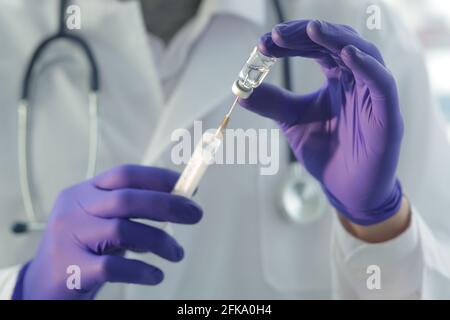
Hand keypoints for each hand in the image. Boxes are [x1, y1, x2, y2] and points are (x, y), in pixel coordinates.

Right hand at [15, 165, 202, 299]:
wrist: (42, 286)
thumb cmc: (85, 250)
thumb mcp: (105, 223)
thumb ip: (133, 211)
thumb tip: (181, 199)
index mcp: (83, 192)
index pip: (124, 174)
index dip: (159, 177)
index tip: (188, 186)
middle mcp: (73, 209)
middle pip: (127, 199)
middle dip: (168, 204)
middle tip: (196, 215)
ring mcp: (68, 238)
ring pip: (123, 230)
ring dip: (160, 242)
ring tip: (177, 254)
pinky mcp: (70, 268)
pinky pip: (115, 266)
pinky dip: (142, 270)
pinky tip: (155, 276)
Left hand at [240, 20, 403, 225]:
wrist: (345, 190)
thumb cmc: (326, 152)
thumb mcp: (292, 122)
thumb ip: (273, 103)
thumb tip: (242, 90)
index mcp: (338, 79)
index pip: (316, 48)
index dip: (292, 41)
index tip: (264, 43)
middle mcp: (357, 81)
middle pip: (338, 43)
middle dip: (308, 35)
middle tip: (279, 34)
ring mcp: (374, 97)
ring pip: (364, 55)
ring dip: (337, 40)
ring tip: (311, 30)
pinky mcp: (387, 117)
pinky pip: (382, 85)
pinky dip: (367, 66)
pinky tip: (347, 54)